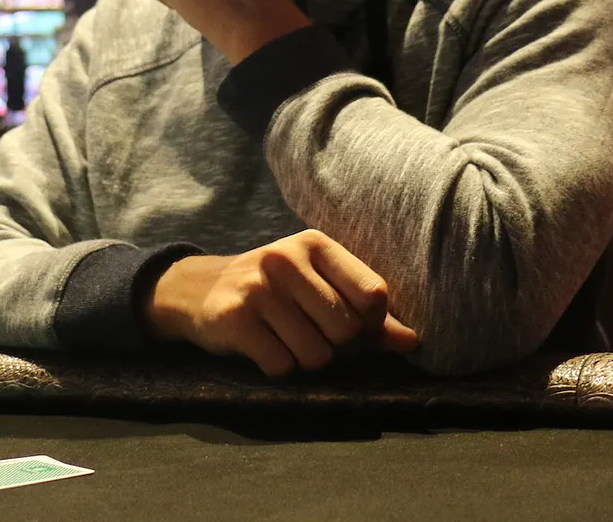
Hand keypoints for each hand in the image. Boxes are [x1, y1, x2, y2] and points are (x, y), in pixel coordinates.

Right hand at [144, 229, 419, 376]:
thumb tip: (413, 343)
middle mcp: (286, 259)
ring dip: (304, 360)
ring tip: (284, 339)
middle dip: (335, 347)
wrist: (199, 289)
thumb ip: (369, 316)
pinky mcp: (234, 318)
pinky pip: (282, 366)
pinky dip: (278, 367)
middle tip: (310, 333)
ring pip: (316, 355)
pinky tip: (263, 347)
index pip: (374, 295)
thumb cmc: (276, 291)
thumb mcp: (320, 287)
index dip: (372, 324)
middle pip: (347, 331)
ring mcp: (258, 287)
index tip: (353, 326)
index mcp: (316, 244)